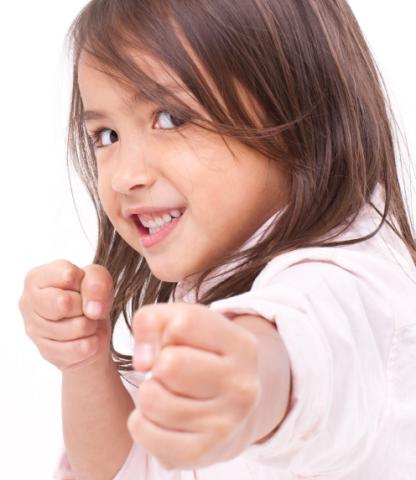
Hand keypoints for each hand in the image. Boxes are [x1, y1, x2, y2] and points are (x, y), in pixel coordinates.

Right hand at [18, 259, 113, 370]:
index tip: (82, 287)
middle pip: (65, 302)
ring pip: (78, 327)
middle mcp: (28, 302)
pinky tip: (86, 338)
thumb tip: (93, 310)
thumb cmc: (88, 295)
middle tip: (85, 306)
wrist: (91, 326)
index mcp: (36, 278)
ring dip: (91, 324)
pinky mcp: (47, 353)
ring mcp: (34, 330)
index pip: (68, 275)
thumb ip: (97, 283)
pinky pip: (81, 348)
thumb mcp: (98, 278)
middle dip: (85, 304)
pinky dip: (92, 342)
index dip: (85, 282)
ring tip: (86, 321)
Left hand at [127, 303, 260, 469]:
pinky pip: (144, 431)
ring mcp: (225, 424)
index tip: (172, 342)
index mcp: (243, 346)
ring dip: (148, 393)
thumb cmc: (201, 357)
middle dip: (158, 365)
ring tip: (166, 393)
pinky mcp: (201, 453)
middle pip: (169, 364)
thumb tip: (143, 361)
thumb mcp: (185, 324)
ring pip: (152, 399)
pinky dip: (141, 422)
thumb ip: (153, 320)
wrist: (233, 411)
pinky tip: (160, 417)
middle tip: (170, 373)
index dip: (165, 330)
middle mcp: (241, 386)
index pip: (184, 324)